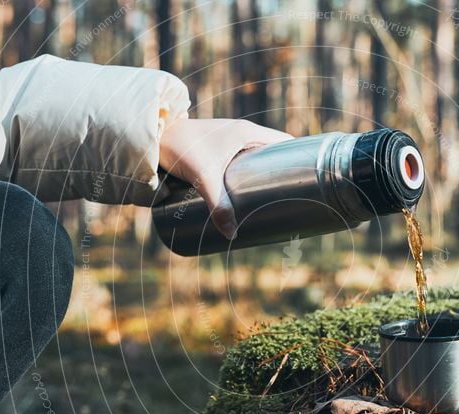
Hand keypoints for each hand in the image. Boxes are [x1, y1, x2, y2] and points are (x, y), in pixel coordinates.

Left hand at [158, 118, 292, 238]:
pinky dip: (247, 177)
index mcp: (248, 132)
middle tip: (287, 201)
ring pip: (255, 160)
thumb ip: (218, 204)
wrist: (153, 135)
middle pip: (272, 154)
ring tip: (269, 203)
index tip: (305, 181)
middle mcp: (241, 134)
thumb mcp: (204, 177)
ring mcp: (228, 141)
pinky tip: (246, 195)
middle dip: (281, 175)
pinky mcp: (215, 150)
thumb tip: (231, 235)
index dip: (298, 159)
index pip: (285, 142)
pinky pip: (240, 163)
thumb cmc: (181, 149)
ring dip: (263, 177)